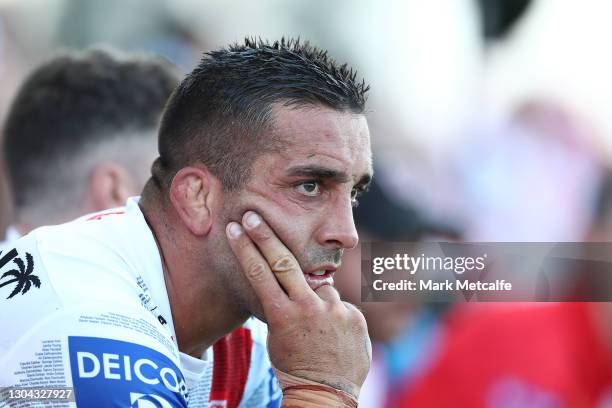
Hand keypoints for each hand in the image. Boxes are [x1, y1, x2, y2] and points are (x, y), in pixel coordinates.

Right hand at [226, 211, 370, 398]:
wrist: (326, 393)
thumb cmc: (294, 365)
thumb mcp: (278, 336)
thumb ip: (285, 306)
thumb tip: (293, 283)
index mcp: (282, 315)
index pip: (260, 273)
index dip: (246, 248)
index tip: (236, 227)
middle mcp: (307, 307)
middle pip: (283, 261)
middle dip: (265, 236)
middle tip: (252, 216)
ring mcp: (333, 310)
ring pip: (321, 286)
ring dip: (317, 300)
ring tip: (318, 330)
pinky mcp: (354, 315)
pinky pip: (340, 306)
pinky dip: (336, 317)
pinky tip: (335, 338)